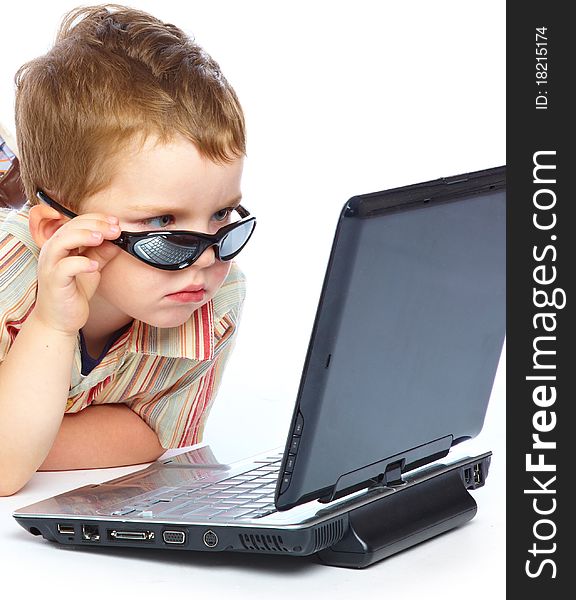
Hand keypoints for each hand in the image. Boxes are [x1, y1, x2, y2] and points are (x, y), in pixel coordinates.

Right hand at [33, 213, 121, 334]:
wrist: (60, 319)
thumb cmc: (73, 292)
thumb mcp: (92, 268)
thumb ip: (102, 253)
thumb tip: (117, 240)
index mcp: (60, 245)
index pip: (76, 223)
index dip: (96, 219)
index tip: (115, 222)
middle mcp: (51, 252)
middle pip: (69, 228)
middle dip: (95, 225)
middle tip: (115, 229)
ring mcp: (50, 267)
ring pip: (62, 242)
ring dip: (83, 236)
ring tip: (102, 238)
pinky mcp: (54, 282)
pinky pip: (64, 268)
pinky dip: (80, 263)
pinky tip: (94, 265)